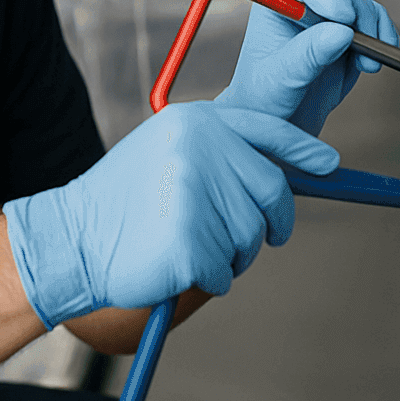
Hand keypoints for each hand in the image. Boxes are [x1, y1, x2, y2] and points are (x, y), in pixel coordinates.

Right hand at [2, 100, 339, 327]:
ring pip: (250, 235)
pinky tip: (177, 266)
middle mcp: (197, 148)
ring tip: (193, 246)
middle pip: (271, 190)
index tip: (330, 164)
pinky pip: (225, 271)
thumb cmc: (121, 201)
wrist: (70, 238)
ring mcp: (193, 192)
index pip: (265, 130)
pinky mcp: (189, 240)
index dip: (302, 149)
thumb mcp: (166, 151)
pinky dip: (209, 278)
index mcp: (194, 122)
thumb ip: (218, 152)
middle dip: (274, 221)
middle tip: (270, 238)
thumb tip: (279, 174)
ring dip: (234, 254)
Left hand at [215, 0, 399, 136]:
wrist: (279, 124)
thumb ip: (309, 53)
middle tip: (362, 43)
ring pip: (363, 8)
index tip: (343, 17)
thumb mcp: (281, 77)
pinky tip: (372, 64)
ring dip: (373, 30)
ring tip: (366, 62)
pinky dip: (382, 43)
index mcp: (278, 4)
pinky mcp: (350, 40)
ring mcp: (330, 23)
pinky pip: (375, 29)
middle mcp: (306, 7)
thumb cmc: (263, 99)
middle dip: (358, 15)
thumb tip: (341, 32)